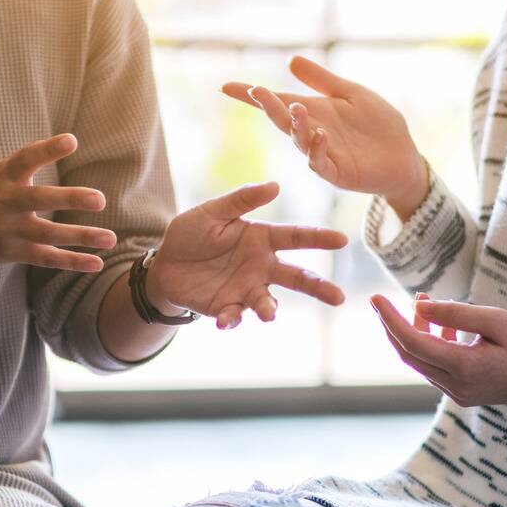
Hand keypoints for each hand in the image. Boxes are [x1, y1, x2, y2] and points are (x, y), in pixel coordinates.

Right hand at [0, 134, 116, 272]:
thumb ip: (20, 164)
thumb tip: (53, 148)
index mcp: (2, 177)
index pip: (25, 159)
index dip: (47, 150)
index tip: (71, 141)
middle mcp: (6, 203)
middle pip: (38, 199)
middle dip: (68, 198)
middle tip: (99, 199)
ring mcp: (9, 230)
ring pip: (48, 234)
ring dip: (80, 237)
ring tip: (111, 238)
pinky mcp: (12, 252)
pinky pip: (46, 258)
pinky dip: (71, 261)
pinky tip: (96, 263)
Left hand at [146, 182, 347, 328]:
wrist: (164, 264)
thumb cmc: (192, 233)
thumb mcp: (212, 211)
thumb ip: (241, 200)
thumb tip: (275, 186)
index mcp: (262, 239)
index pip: (296, 237)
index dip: (319, 238)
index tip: (342, 240)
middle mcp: (261, 267)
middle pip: (297, 277)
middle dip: (319, 287)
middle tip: (339, 297)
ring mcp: (246, 289)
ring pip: (268, 302)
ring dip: (269, 309)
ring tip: (269, 315)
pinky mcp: (228, 307)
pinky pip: (235, 315)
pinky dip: (232, 319)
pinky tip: (224, 320)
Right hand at [222, 56, 428, 220]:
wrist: (403, 155)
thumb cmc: (378, 125)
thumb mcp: (351, 94)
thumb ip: (322, 80)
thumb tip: (291, 60)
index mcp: (312, 112)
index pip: (277, 102)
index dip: (251, 96)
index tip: (226, 87)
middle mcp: (311, 133)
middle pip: (282, 119)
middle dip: (268, 106)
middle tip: (256, 91)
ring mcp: (322, 154)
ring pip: (299, 141)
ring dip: (295, 125)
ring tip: (297, 108)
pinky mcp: (337, 173)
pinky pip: (321, 163)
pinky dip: (317, 149)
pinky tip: (321, 134)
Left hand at [370, 294, 506, 406]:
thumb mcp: (496, 320)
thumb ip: (456, 314)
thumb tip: (419, 306)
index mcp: (464, 368)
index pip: (413, 342)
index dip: (390, 319)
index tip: (375, 298)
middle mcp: (456, 386)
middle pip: (409, 354)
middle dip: (394, 326)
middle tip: (386, 301)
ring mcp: (458, 393)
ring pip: (421, 361)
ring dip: (415, 332)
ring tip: (423, 303)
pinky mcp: (463, 393)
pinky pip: (435, 368)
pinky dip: (430, 345)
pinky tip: (440, 325)